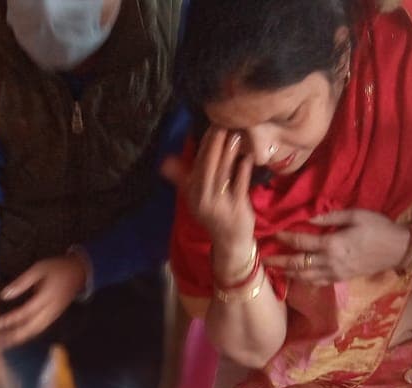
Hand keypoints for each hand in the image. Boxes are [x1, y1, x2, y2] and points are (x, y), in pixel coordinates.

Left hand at [0, 253, 87, 348]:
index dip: (12, 319)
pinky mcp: (52, 318)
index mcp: (48, 296)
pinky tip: (14, 339)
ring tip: (2, 344)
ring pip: (34, 332)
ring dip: (18, 339)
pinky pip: (37, 330)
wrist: (79, 272)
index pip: (27, 312)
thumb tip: (4, 295)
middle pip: (31, 328)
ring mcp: (53, 316)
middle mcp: (51, 310)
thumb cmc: (57, 268)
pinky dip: (25, 336)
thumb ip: (22, 282)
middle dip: (13, 337)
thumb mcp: (39, 269)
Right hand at [176, 126, 257, 247]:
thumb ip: (182, 177)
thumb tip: (164, 161)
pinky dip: (243, 171)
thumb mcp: (194, 196)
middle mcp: (202, 198)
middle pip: (208, 167)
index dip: (204, 144)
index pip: (197, 164)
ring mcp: (219, 204)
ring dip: (228, 154)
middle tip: (223, 122)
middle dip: (215, 144)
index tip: (212, 123)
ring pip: (222, 174)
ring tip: (235, 134)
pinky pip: (239, 185)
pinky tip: (248, 157)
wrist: (229, 241)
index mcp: (192, 192)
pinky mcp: (236, 209)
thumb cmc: (214, 213)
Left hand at [268, 209, 411, 283]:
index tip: (274, 234)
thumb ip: (330, 217)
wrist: (398, 249)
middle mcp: (330, 262)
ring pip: (304, 277)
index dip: (286, 239)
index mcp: (333, 244)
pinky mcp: (340, 279)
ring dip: (287, 274)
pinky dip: (302, 281)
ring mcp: (334, 273)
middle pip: (298, 264)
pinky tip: (294, 277)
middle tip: (264, 260)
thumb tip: (308, 218)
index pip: (302, 243)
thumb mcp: (356, 215)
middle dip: (279, 262)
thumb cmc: (379, 227)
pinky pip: (316, 283)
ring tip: (274, 270)